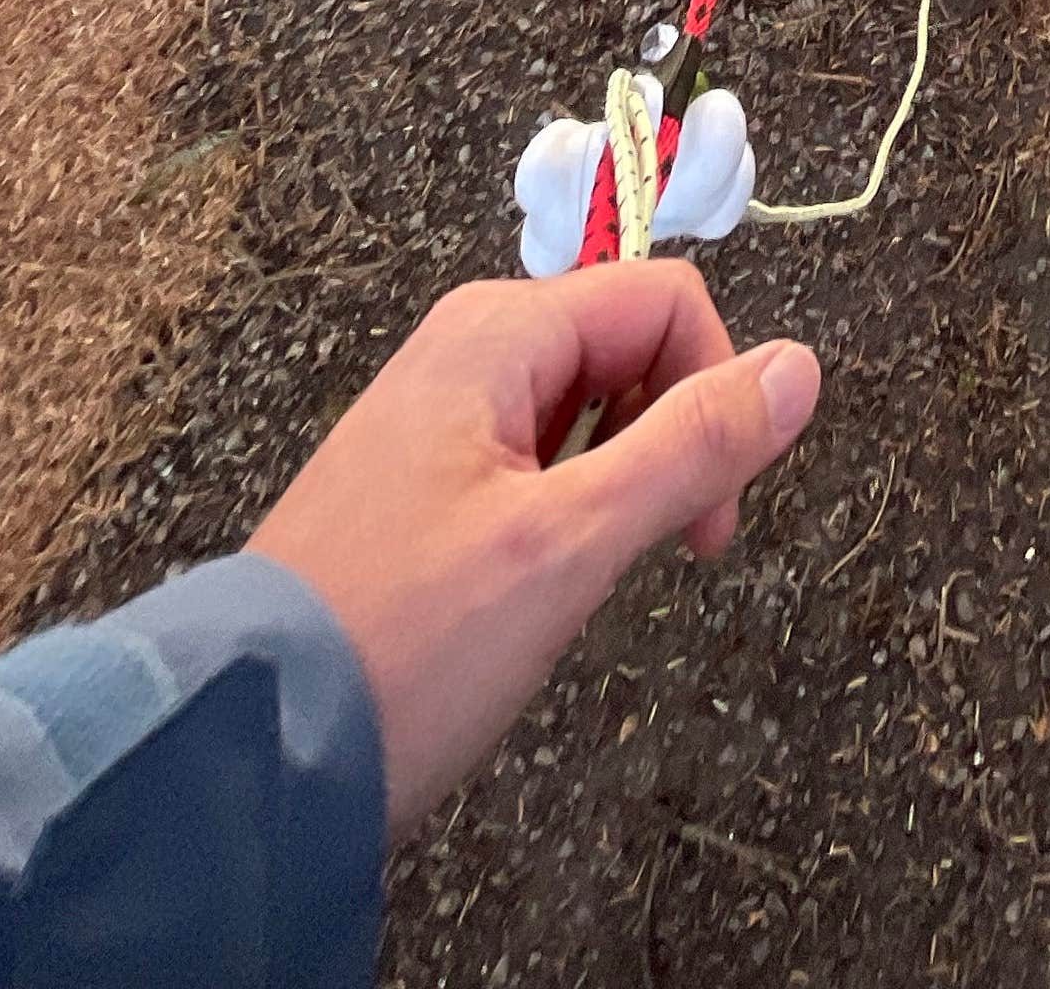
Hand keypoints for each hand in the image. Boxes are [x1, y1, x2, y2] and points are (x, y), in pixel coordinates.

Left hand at [249, 264, 818, 834]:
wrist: (246, 747)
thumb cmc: (411, 641)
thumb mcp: (569, 543)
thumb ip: (692, 446)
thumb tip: (803, 364)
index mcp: (496, 333)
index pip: (666, 300)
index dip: (717, 391)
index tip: (711, 520)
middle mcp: (463, 351)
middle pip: (626, 347)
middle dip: (671, 439)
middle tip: (669, 555)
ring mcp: (433, 420)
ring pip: (583, 412)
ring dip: (618, 483)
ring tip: (584, 583)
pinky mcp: (416, 488)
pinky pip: (530, 462)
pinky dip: (564, 512)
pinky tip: (534, 591)